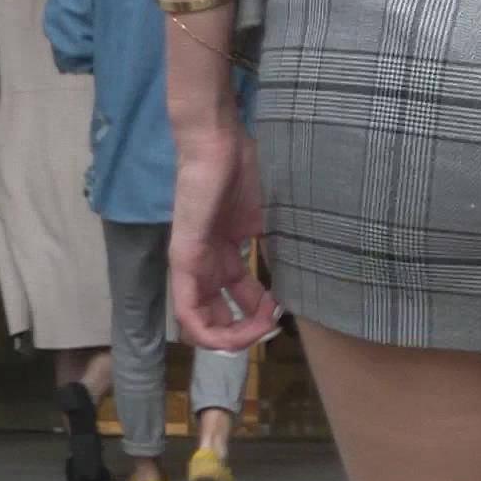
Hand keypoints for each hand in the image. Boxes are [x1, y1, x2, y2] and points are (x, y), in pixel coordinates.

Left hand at [168, 118, 277, 351]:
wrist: (218, 143)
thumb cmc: (242, 171)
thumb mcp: (266, 220)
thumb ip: (273, 251)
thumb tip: (297, 280)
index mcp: (222, 255)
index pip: (236, 300)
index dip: (258, 316)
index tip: (282, 312)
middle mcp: (204, 265)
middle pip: (218, 317)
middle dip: (247, 331)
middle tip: (273, 325)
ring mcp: (190, 263)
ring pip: (201, 322)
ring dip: (232, 337)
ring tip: (261, 329)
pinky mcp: (183, 258)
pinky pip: (188, 309)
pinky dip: (210, 332)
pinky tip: (234, 334)